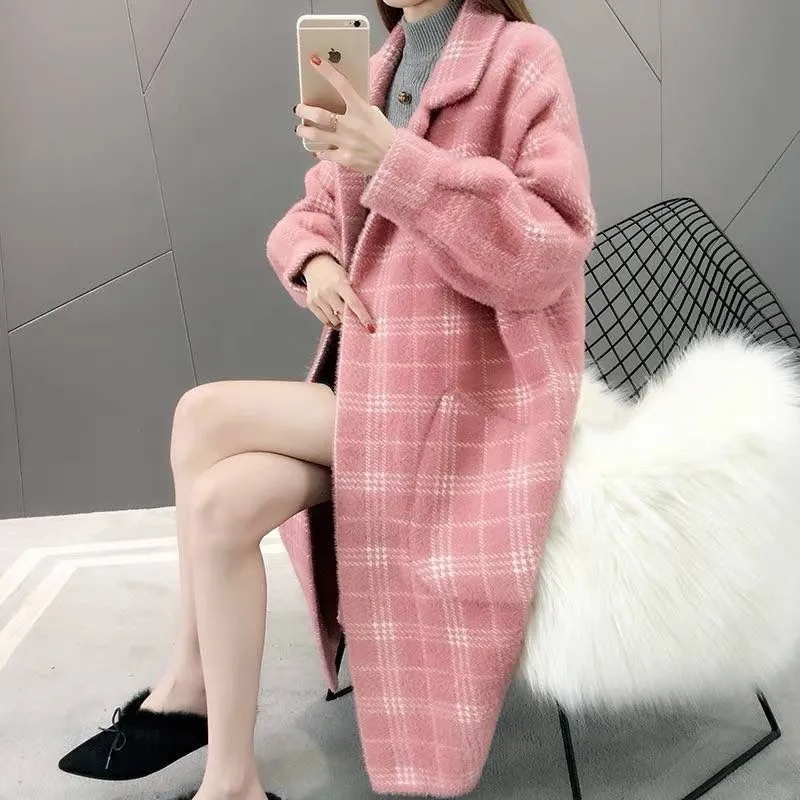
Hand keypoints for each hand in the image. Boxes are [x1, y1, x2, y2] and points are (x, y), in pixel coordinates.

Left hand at [294, 54, 396, 175]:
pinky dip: (319, 150)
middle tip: (299, 109)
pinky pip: (325, 153)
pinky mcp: (345, 158)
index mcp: (360, 109)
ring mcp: (346, 143)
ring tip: (300, 129)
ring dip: (304, 131)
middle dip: (304, 111)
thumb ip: (357, 107)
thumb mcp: (374, 114)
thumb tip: (341, 101)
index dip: (326, 71)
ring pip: (316, 135)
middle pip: (319, 115)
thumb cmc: (385, 134)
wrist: (395, 159)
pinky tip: (317, 148)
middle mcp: (351, 125)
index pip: (341, 85)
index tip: (314, 60)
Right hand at [303, 254, 375, 332]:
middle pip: (342, 315)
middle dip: (351, 320)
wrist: (315, 265)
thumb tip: (366, 314)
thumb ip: (354, 293)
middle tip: (357, 321)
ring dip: (342, 322)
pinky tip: (337, 317)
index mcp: (339, 282)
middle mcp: (327, 291)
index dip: (363, 316)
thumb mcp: (348, 277)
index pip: (353, 303)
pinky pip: (325, 321)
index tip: (370, 327)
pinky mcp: (311, 304)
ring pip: (333, 321)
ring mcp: (317, 298)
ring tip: (345, 316)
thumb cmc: (335, 273)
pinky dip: (333, 323)